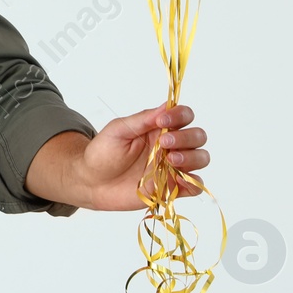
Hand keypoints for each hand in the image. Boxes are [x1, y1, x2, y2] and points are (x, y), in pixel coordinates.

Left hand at [79, 102, 208, 210]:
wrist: (91, 181)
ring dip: (192, 157)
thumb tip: (167, 105)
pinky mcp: (171, 188)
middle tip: (164, 143)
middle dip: (187, 138)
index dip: (180, 116)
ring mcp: (173, 167)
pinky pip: (194, 186)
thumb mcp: (118, 130)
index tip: (163, 121)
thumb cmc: (103, 152)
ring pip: (201, 158)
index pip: (184, 116)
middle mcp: (171, 146)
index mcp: (159, 128)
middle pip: (198, 136)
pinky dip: (193, 183)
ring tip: (171, 160)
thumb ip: (143, 119)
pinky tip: (179, 180)